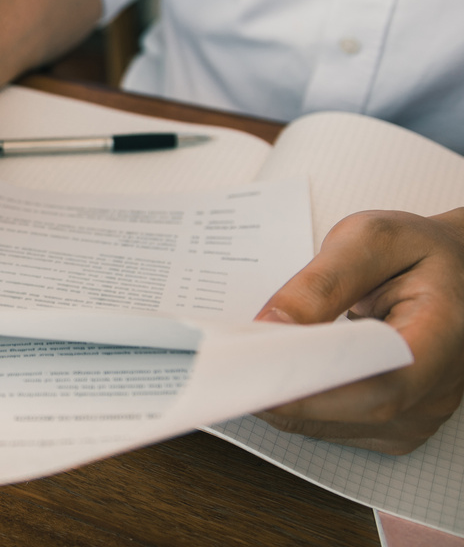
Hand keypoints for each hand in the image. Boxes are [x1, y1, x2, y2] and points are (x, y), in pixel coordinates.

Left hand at [253, 208, 463, 453]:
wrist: (455, 270)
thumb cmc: (417, 251)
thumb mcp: (371, 239)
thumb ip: (322, 282)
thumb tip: (270, 327)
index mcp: (443, 336)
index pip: (379, 386)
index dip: (314, 386)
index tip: (256, 369)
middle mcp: (437, 390)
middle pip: (350, 412)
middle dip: (281, 389)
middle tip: (227, 362)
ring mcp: (419, 416)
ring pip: (333, 427)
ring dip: (281, 397)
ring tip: (241, 361)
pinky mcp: (396, 426)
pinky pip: (333, 427)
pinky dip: (296, 402)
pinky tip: (273, 373)